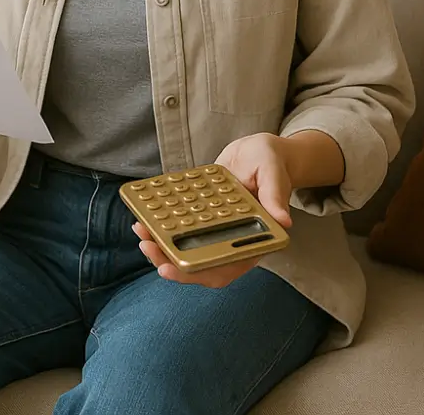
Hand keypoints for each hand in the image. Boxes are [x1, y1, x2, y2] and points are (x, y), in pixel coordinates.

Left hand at [133, 133, 293, 287]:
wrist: (257, 151)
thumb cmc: (270, 163)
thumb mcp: (274, 174)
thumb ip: (275, 196)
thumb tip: (283, 221)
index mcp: (252, 241)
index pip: (224, 268)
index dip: (197, 273)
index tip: (171, 269)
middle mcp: (231, 240)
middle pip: (198, 263)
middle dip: (169, 259)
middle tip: (147, 245)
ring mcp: (214, 229)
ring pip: (185, 248)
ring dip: (161, 244)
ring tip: (140, 230)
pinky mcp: (201, 215)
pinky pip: (180, 226)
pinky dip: (162, 224)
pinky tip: (145, 215)